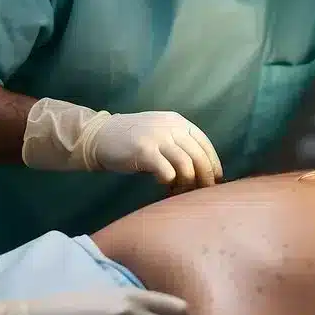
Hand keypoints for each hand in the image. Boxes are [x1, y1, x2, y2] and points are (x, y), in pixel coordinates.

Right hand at [87, 111, 222, 191]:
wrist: (99, 136)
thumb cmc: (132, 139)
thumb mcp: (160, 132)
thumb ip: (179, 144)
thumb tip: (201, 170)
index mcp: (178, 122)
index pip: (205, 144)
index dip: (214, 164)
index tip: (215, 181)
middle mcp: (171, 127)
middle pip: (199, 157)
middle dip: (205, 178)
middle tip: (202, 193)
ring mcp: (158, 138)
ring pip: (186, 166)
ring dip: (187, 184)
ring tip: (180, 192)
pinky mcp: (145, 151)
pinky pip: (167, 172)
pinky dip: (169, 182)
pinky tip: (162, 184)